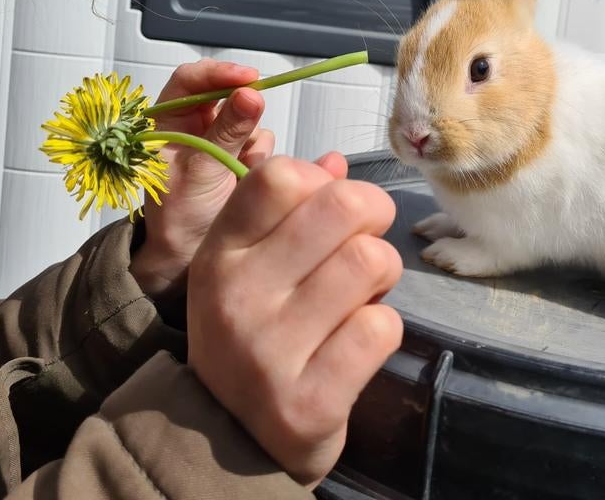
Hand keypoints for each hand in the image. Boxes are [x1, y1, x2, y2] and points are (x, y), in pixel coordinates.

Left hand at [131, 60, 272, 298]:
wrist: (188, 256)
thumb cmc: (179, 214)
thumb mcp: (203, 169)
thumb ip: (228, 131)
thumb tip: (251, 94)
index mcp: (167, 121)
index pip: (191, 80)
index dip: (219, 73)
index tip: (249, 78)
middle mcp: (194, 124)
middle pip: (226, 94)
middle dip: (243, 109)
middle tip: (255, 120)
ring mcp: (218, 139)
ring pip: (248, 118)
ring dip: (252, 139)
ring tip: (241, 168)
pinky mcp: (239, 156)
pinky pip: (261, 142)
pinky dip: (260, 156)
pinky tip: (248, 176)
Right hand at [187, 155, 403, 486]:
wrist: (232, 443)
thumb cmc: (255, 333)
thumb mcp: (249, 267)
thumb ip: (289, 210)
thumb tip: (336, 163)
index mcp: (220, 253)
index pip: (280, 175)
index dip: (326, 183)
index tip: (332, 208)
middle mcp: (236, 296)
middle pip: (342, 206)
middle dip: (373, 217)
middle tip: (367, 244)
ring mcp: (268, 353)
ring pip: (370, 262)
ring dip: (383, 275)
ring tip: (363, 295)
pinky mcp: (307, 403)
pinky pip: (381, 328)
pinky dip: (384, 330)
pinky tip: (358, 341)